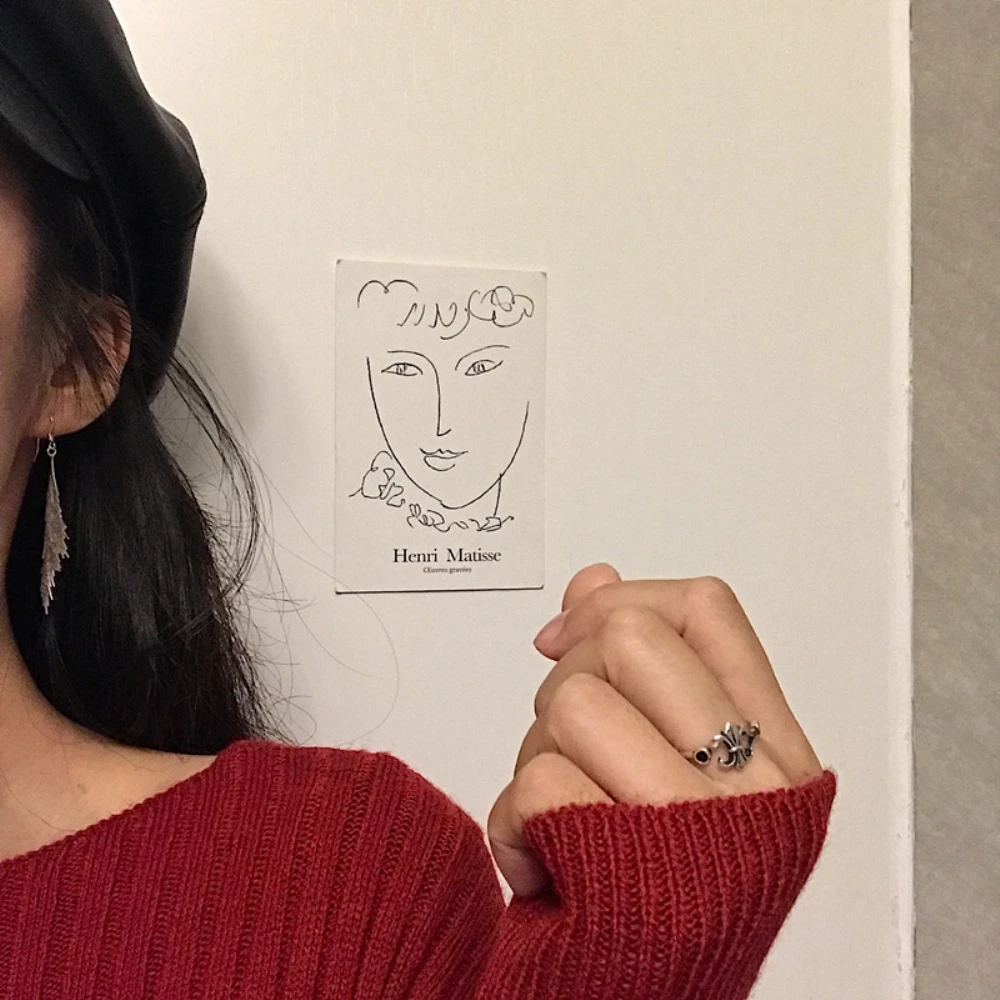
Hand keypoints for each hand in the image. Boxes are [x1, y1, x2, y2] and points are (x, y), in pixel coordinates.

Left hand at [487, 563, 823, 896]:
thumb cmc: (657, 892)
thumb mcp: (674, 771)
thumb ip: (646, 670)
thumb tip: (592, 582)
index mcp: (775, 751)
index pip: (704, 609)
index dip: (621, 600)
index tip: (568, 634)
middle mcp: (752, 786)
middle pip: (625, 637)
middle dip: (567, 680)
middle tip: (576, 749)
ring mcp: (694, 827)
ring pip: (571, 702)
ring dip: (538, 756)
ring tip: (565, 817)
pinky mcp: (629, 871)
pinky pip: (534, 784)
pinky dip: (513, 827)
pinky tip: (548, 867)